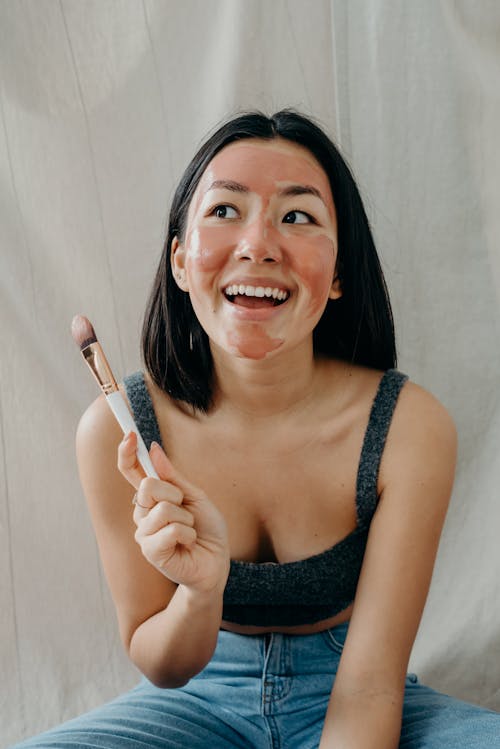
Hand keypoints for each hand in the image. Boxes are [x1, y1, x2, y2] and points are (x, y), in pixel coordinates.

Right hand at [118, 433, 229, 593]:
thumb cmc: (206, 530)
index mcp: (152, 498)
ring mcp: (144, 533)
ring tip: (190, 531)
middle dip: (175, 494)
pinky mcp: (150, 551)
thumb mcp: (194, 496)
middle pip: (148, 486)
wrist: (216, 562)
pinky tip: (188, 543)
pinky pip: (171, 529)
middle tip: (187, 511)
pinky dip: (188, 534)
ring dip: (186, 519)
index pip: (131, 472)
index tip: (130, 434)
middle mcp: (142, 513)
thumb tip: (153, 449)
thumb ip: (172, 477)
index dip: (127, 453)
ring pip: (163, 509)